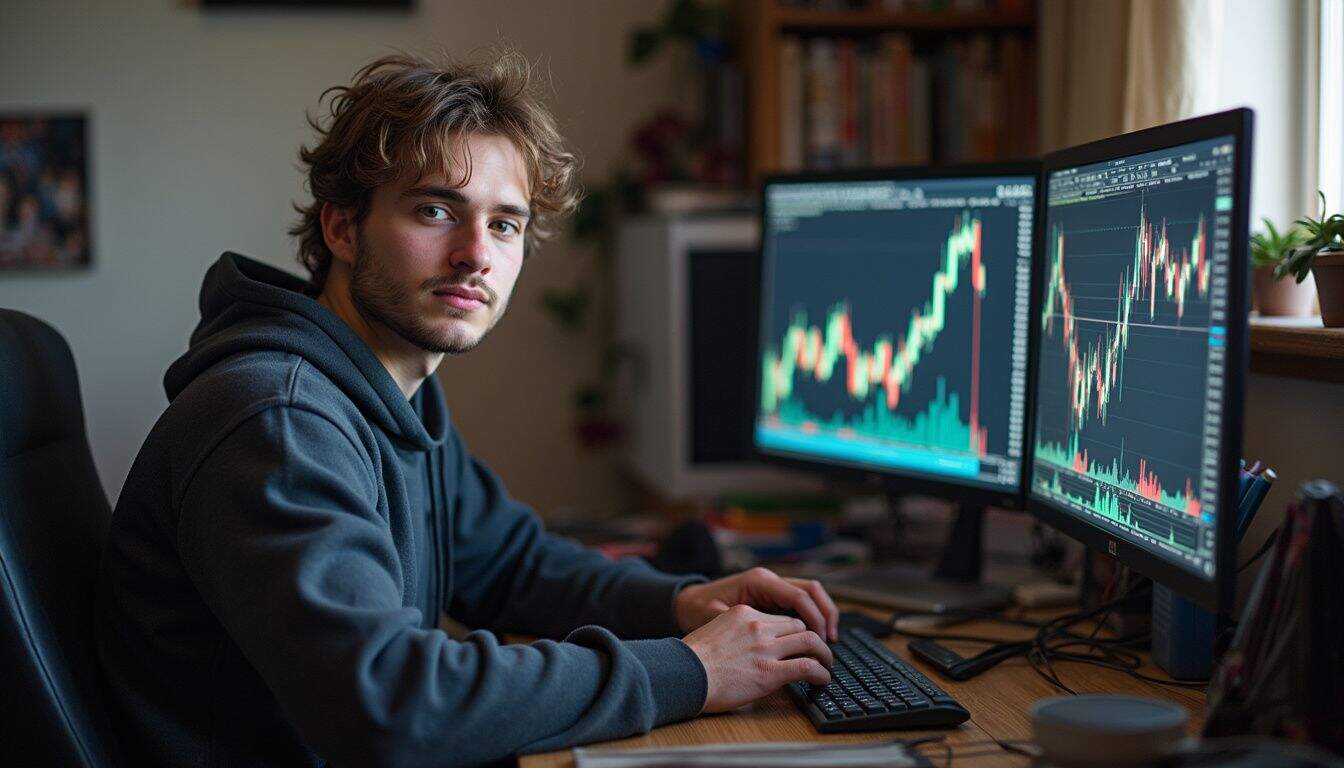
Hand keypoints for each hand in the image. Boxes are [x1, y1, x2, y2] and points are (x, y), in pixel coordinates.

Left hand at [675, 567, 839, 641]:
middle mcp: (769, 580)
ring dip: (822, 615)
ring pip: (809, 595)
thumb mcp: (718, 618)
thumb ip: (745, 626)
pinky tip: (813, 638)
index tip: (821, 640)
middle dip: (826, 614)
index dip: (814, 618)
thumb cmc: (699, 610)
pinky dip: (810, 618)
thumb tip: (770, 641)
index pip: (798, 596)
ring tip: (828, 640)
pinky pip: (799, 604)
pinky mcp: (771, 596)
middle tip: (830, 640)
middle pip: (811, 590)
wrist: (686, 602)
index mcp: (759, 581)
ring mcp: (772, 586)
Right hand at [682, 604, 832, 712]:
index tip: (797, 642)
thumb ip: (736, 634)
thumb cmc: (692, 661)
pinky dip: (820, 672)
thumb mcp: (715, 632)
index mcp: (743, 615)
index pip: (779, 618)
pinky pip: (807, 667)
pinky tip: (822, 679)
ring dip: (824, 654)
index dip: (793, 631)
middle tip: (819, 652)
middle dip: (812, 639)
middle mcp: (757, 627)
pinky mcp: (770, 672)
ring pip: (809, 641)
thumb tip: (748, 647)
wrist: (683, 675)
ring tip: (827, 665)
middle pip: (798, 626)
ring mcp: (765, 648)